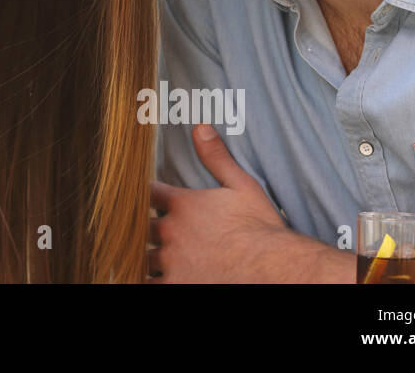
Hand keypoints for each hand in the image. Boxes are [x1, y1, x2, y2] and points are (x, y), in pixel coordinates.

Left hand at [148, 123, 308, 281]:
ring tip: (155, 257)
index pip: (148, 192)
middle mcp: (170, 231)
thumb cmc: (261, 229)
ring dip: (148, 255)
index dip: (147, 195)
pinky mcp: (174, 286)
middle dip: (146, 227)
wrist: (272, 269)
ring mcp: (170, 262)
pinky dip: (151, 280)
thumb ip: (217, 157)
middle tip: (155, 231)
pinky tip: (158, 278)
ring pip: (143, 256)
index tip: (148, 198)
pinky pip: (148, 282)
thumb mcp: (243, 186)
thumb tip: (200, 128)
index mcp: (182, 204)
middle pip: (141, 225)